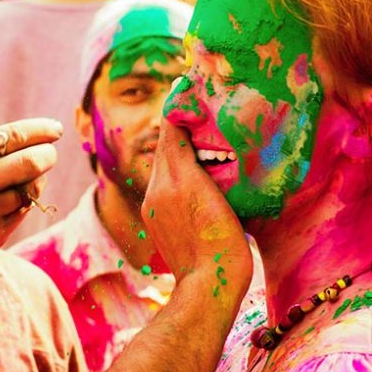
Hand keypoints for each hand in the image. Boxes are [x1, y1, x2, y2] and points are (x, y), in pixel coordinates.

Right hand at [0, 118, 61, 266]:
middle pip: (32, 162)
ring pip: (32, 188)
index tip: (55, 128)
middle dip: (48, 154)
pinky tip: (14, 196)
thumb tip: (35, 139)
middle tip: (49, 152)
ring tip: (27, 175)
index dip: (41, 130)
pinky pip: (24, 209)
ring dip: (37, 178)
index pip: (14, 136)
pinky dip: (25, 199)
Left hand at [142, 114, 250, 297]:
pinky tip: (207, 178)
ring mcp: (160, 213)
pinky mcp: (168, 228)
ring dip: (188, 153)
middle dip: (184, 129)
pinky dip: (189, 177)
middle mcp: (156, 193)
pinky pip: (176, 191)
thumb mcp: (200, 188)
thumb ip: (182, 152)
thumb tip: (174, 115)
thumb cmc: (215, 240)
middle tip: (207, 108)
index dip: (181, 109)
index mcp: (165, 180)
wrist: (209, 287)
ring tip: (210, 139)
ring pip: (174, 170)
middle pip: (169, 150)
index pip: (169, 132)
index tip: (191, 85)